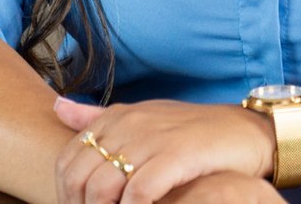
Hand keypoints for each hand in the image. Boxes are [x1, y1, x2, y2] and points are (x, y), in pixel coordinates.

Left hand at [52, 95, 274, 203]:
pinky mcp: (176, 156)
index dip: (65, 194)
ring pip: (102, 187)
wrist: (243, 131)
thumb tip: (57, 107)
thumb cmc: (190, 132)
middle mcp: (127, 124)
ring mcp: (150, 138)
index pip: (67, 159)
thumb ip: (98, 118)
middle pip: (78, 177)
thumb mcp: (142, 119)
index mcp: (115, 116)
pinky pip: (139, 192)